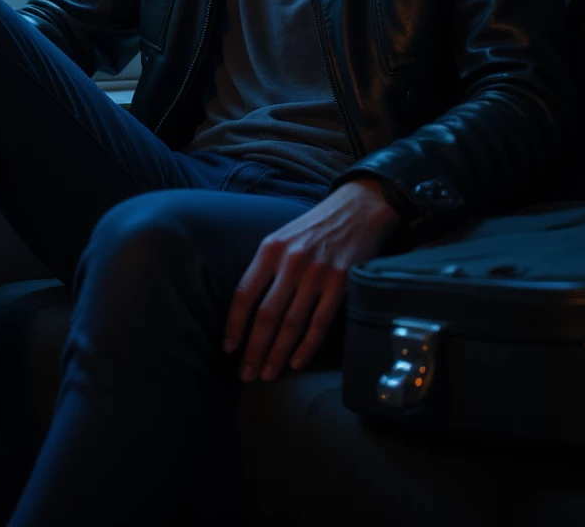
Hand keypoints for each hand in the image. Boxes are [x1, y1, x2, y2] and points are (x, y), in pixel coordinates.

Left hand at [223, 177, 399, 381]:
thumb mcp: (282, 237)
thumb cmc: (314, 227)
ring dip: (277, 354)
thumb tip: (245, 307)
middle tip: (246, 374)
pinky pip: (320, 323)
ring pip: (291, 324)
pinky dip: (306, 347)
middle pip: (266, 315)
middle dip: (253, 349)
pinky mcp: (341, 284)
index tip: (228, 348)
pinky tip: (296, 363)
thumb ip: (265, 267)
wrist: (356, 209)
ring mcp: (317, 274)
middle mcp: (291, 262)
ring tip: (266, 374)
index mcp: (271, 249)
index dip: (234, 325)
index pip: (244, 293)